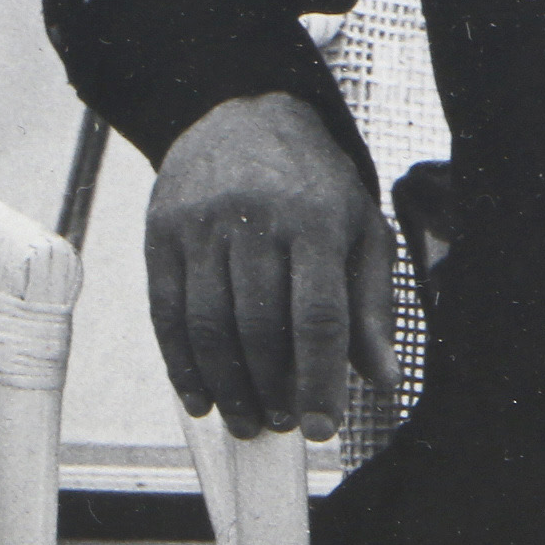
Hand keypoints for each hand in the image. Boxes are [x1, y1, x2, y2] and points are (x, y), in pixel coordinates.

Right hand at [144, 92, 399, 442]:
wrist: (242, 115)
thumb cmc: (312, 183)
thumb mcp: (360, 229)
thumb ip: (371, 306)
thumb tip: (382, 379)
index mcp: (315, 220)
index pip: (318, 315)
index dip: (319, 381)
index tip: (320, 430)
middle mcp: (255, 219)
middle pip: (259, 327)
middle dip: (271, 390)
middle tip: (281, 424)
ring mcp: (202, 225)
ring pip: (209, 325)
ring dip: (227, 387)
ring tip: (245, 420)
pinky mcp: (162, 232)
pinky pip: (167, 312)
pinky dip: (181, 364)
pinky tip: (200, 398)